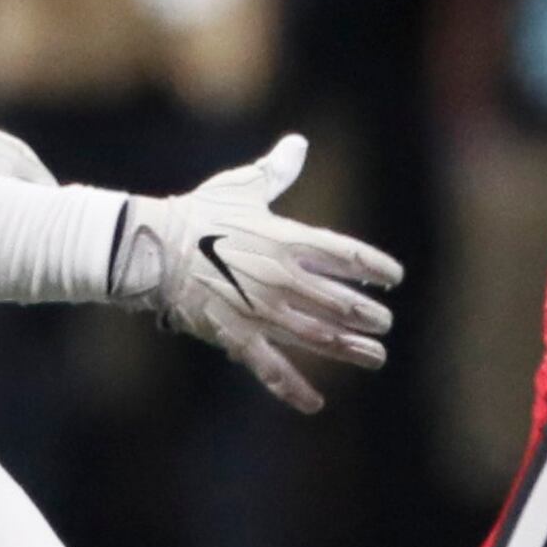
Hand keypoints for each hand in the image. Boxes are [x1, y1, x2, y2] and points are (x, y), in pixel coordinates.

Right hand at [113, 133, 401, 412]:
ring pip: (320, 338)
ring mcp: (262, 312)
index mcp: (288, 240)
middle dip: (368, 315)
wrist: (153, 249)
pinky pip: (273, 369)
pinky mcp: (238, 337)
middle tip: (384, 323)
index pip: (348, 256)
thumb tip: (299, 143)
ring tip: (376, 356)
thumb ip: (277, 170)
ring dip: (352, 350)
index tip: (394, 278)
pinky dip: (295, 389)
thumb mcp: (241, 187)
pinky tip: (316, 403)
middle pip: (342, 302)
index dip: (376, 268)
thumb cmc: (198, 214)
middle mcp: (283, 279)